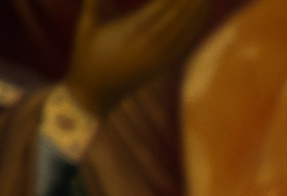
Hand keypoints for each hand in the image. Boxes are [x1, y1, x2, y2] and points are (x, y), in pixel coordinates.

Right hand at [64, 0, 211, 118]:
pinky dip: (193, 28)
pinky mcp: (162, 65)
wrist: (95, 96)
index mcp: (130, 33)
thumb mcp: (85, 27)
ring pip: (183, 32)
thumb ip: (92, 3)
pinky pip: (182, 45)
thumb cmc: (86, 57)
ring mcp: (158, 58)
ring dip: (197, 13)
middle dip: (189, 2)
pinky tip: (201, 16)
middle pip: (176, 18)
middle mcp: (149, 46)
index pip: (160, 9)